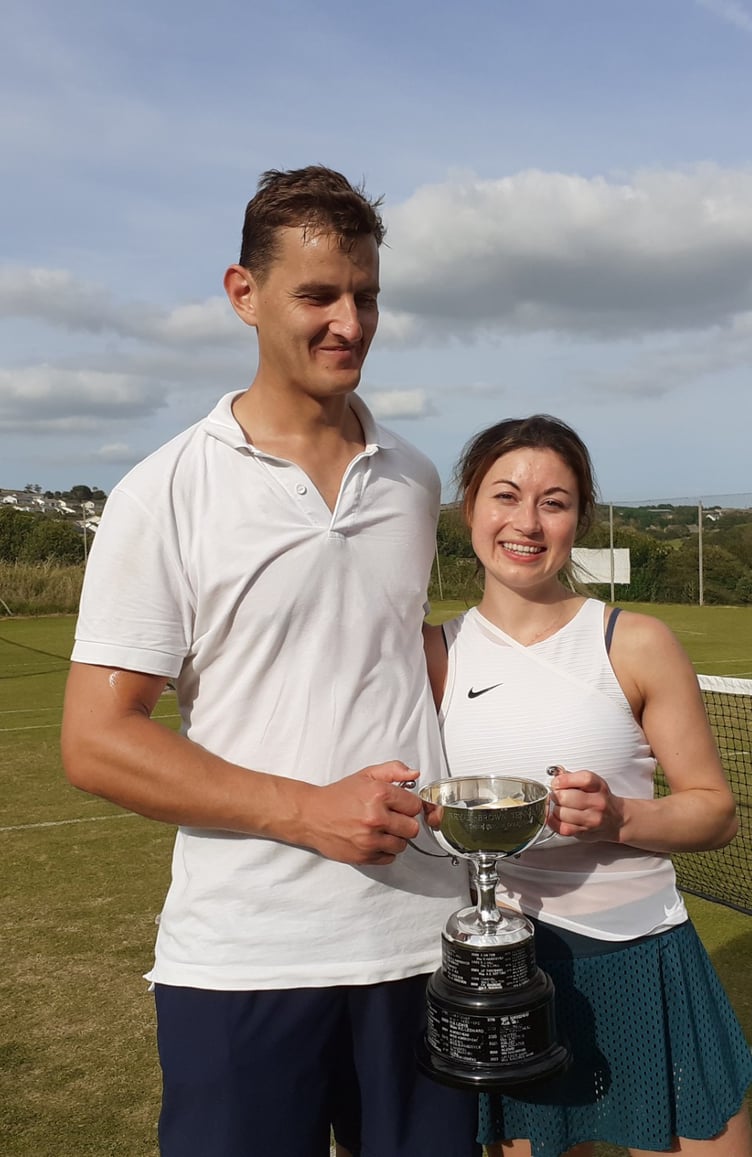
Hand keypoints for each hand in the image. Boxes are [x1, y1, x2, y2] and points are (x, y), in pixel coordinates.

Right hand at [302, 761, 421, 864]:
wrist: (311, 815)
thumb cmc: (339, 796)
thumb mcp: (366, 775)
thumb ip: (393, 770)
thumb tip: (414, 773)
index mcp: (379, 794)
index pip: (415, 806)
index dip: (409, 805)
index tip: (401, 805)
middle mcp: (375, 818)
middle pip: (412, 828)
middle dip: (404, 822)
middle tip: (392, 818)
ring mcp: (369, 840)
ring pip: (402, 845)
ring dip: (395, 838)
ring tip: (381, 829)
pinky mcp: (363, 856)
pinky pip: (390, 858)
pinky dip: (384, 850)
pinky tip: (374, 839)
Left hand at [548, 767, 624, 841]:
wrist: (616, 819)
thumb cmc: (601, 799)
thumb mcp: (592, 783)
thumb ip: (572, 776)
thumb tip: (556, 772)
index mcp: (598, 786)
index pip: (582, 779)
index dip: (564, 779)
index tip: (557, 782)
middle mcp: (597, 803)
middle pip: (566, 797)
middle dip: (555, 795)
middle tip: (556, 795)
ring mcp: (591, 819)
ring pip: (562, 813)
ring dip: (555, 809)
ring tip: (559, 806)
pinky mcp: (584, 832)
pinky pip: (562, 828)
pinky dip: (554, 822)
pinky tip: (557, 817)